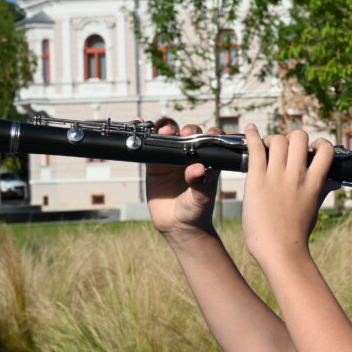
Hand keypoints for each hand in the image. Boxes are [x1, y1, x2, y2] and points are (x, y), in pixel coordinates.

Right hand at [145, 119, 222, 242]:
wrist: (177, 225)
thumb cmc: (196, 211)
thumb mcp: (201, 198)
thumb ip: (200, 183)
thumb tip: (198, 168)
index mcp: (206, 161)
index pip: (211, 141)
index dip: (210, 134)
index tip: (208, 135)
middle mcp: (190, 156)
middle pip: (189, 134)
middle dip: (188, 130)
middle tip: (185, 133)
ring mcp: (172, 158)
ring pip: (169, 137)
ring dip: (166, 129)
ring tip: (165, 131)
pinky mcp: (155, 163)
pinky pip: (150, 147)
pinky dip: (145, 135)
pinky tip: (141, 126)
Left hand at [241, 125, 336, 265]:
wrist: (280, 251)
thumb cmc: (296, 233)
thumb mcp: (314, 208)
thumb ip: (323, 189)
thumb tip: (336, 181)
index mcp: (314, 182)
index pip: (326, 149)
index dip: (318, 144)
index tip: (310, 150)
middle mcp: (297, 175)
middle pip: (299, 137)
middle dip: (292, 139)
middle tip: (284, 150)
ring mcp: (276, 176)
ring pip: (278, 139)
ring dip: (272, 139)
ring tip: (266, 148)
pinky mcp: (257, 179)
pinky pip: (255, 148)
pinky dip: (252, 137)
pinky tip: (250, 131)